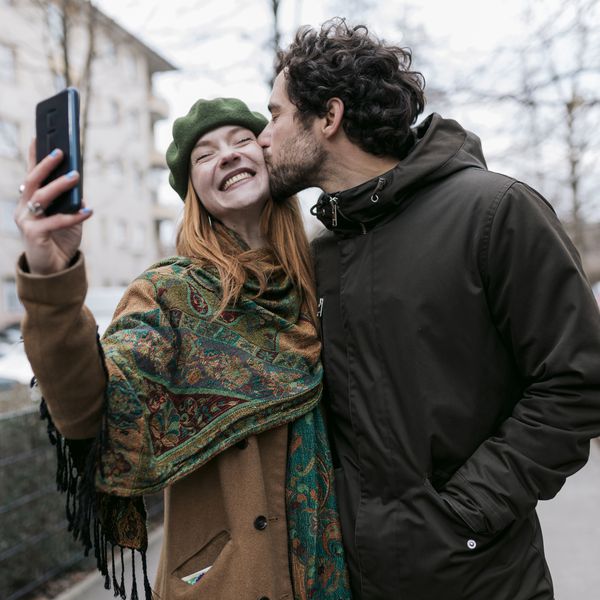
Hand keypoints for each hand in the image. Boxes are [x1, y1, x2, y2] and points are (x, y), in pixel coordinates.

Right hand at [15, 139, 92, 274]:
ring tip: (76, 176)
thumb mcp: (69, 218)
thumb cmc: (60, 240)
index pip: (31, 174)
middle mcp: (24, 208)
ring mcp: (26, 221)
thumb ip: (71, 203)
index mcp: (30, 201)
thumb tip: (79, 188)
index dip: (33, 155)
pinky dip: (73, 216)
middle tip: (61, 152)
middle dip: (45, 164)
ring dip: (59, 185)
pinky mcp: (33, 235)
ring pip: (40, 197)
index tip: (38, 136)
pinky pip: (55, 221)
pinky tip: (88, 211)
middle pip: (32, 181)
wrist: (54, 270)